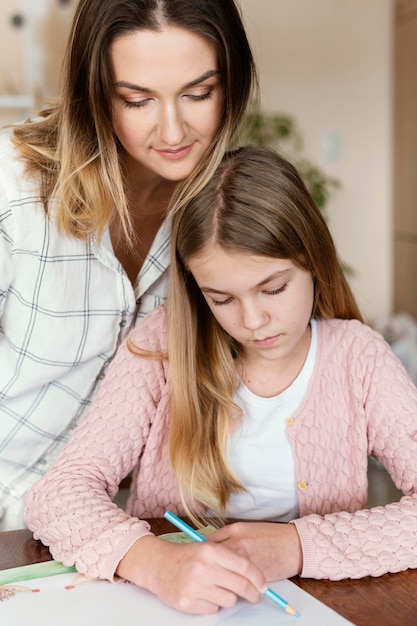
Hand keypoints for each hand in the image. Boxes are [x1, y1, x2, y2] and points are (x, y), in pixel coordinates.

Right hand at [116, 534, 265, 613]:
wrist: (157, 564)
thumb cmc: (187, 556)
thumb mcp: (207, 549)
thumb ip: (229, 559)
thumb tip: (255, 576)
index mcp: (210, 550)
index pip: (243, 565)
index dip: (257, 577)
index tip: (264, 585)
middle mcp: (202, 567)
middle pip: (240, 585)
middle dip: (252, 593)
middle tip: (255, 595)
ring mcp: (194, 586)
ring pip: (229, 600)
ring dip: (229, 597)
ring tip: (218, 589)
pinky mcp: (187, 602)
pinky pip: (213, 609)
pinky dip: (212, 604)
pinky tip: (203, 594)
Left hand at [207, 521, 302, 580]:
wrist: (295, 545)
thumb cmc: (271, 536)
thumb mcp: (247, 528)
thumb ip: (227, 535)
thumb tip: (209, 546)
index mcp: (235, 531)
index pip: (209, 543)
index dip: (203, 553)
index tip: (201, 559)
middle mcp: (238, 544)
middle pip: (213, 559)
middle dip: (208, 567)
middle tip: (206, 573)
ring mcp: (246, 560)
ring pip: (224, 573)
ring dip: (220, 579)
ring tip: (219, 582)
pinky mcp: (254, 575)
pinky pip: (238, 583)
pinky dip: (234, 586)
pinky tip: (234, 586)